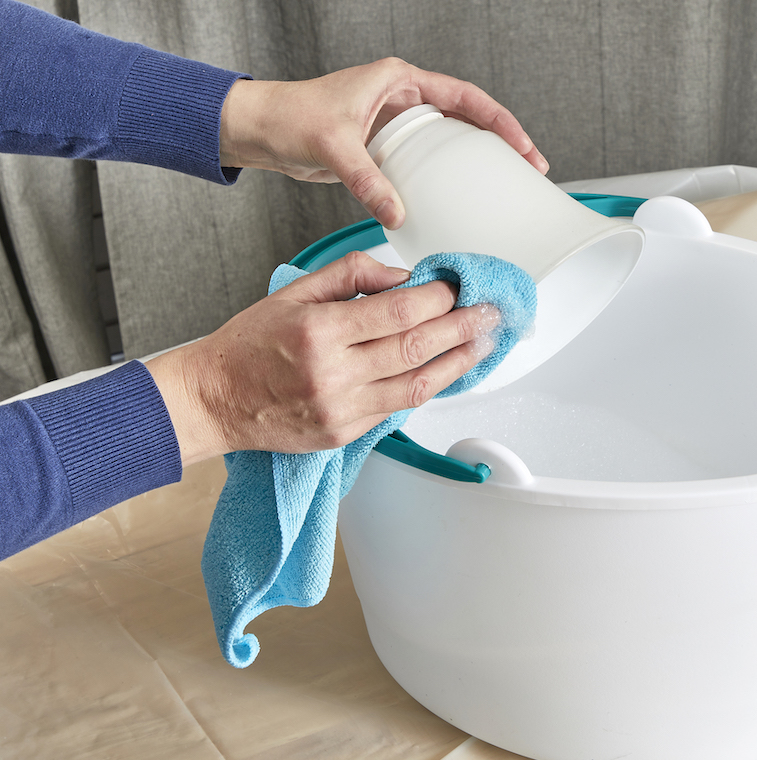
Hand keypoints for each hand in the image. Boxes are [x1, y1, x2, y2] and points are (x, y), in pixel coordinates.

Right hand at [145, 252, 499, 465]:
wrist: (213, 399)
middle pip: (416, 347)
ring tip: (484, 343)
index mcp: (319, 332)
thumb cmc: (249, 343)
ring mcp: (341, 408)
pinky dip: (428, 385)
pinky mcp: (344, 432)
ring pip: (417, 385)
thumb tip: (402, 277)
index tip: (457, 287)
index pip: (397, 312)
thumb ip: (350, 276)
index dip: (436, 299)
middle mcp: (334, 374)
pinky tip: (448, 369)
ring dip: (458, 362)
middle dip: (461, 328)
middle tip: (490, 312)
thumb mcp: (293, 292)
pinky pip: (398, 407)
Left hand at [218, 58, 549, 228]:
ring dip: (478, 161)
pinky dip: (447, 177)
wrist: (260, 129)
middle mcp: (402, 97)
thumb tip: (397, 212)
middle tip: (528, 169)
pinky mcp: (386, 147)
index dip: (500, 122)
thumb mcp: (334, 147)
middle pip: (468, 117)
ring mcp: (396, 122)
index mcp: (399, 80)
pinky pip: (427, 161)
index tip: (523, 147)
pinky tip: (457, 198)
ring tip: (504, 185)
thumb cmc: (289, 118)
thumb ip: (367, 180)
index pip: (465, 97)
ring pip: (451, 140)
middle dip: (501, 142)